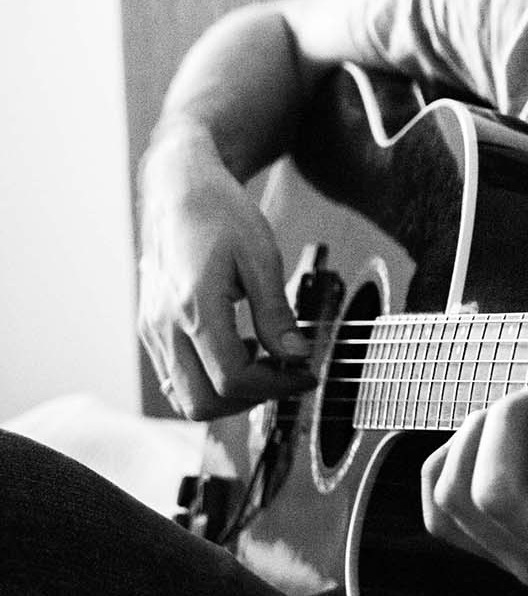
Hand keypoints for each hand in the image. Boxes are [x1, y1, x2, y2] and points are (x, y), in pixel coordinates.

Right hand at [136, 122, 311, 419]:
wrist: (180, 192)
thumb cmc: (222, 216)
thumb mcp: (262, 258)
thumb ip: (276, 313)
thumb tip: (297, 355)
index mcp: (194, 308)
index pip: (232, 379)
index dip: (276, 386)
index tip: (307, 374)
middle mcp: (164, 327)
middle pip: (202, 403)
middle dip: (252, 399)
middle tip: (287, 375)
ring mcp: (152, 331)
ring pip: (184, 398)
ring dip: (228, 394)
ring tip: (265, 361)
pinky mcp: (151, 330)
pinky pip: (175, 378)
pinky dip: (208, 380)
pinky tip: (239, 351)